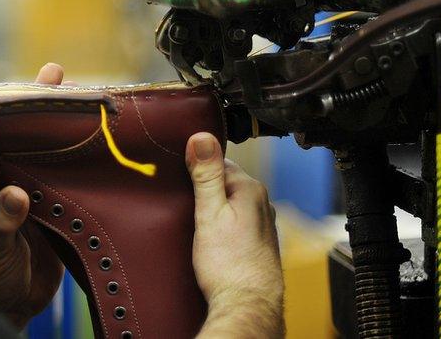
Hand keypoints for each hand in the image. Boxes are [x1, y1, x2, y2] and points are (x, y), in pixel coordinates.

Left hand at [0, 63, 66, 328]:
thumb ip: (1, 221)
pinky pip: (75, 180)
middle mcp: (13, 179)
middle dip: (35, 100)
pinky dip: (87, 163)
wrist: (10, 304)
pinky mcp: (63, 210)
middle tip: (53, 71)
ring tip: (86, 94)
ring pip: (52, 151)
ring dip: (65, 125)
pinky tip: (106, 143)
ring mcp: (39, 192)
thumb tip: (16, 194)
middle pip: (23, 133)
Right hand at [185, 133, 284, 337]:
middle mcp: (261, 203)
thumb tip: (202, 136)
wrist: (247, 305)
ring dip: (212, 206)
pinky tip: (208, 236)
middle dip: (203, 187)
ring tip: (193, 219)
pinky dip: (220, 222)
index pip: (218, 161)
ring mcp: (261, 224)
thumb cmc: (228, 265)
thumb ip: (206, 174)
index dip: (195, 166)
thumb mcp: (209, 213)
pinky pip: (234, 220)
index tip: (178, 176)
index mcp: (250, 189)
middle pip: (224, 181)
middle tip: (182, 200)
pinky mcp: (256, 242)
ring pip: (229, 202)